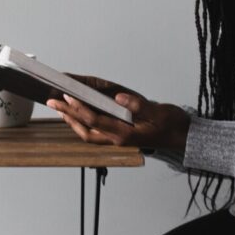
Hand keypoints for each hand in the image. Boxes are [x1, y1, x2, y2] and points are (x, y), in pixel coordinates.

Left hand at [47, 77, 189, 152]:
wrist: (182, 137)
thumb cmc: (171, 124)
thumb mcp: (159, 112)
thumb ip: (138, 105)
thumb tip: (120, 97)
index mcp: (125, 134)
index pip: (95, 120)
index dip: (79, 108)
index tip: (67, 95)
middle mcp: (118, 139)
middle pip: (85, 129)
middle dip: (68, 114)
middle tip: (52, 101)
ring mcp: (117, 139)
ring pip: (88, 133)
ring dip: (72, 120)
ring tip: (59, 107)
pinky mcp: (119, 136)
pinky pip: (95, 132)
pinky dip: (83, 123)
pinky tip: (78, 113)